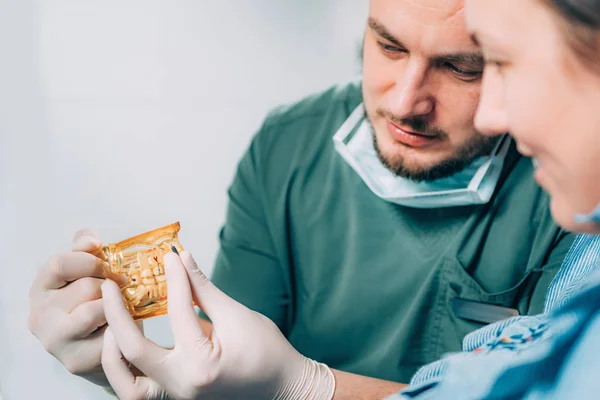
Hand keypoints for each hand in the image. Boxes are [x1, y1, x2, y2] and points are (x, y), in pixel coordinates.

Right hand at [28, 230, 120, 387]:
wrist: (101, 346)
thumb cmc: (91, 302)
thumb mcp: (84, 271)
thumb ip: (84, 249)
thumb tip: (91, 239)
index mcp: (40, 289)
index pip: (59, 265)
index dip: (89, 261)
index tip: (107, 265)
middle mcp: (39, 317)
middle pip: (85, 287)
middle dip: (110, 285)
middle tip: (122, 289)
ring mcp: (55, 341)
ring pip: (95, 310)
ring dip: (116, 307)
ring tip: (120, 308)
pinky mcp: (75, 361)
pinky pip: (109, 335)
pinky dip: (121, 328)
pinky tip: (121, 328)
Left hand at [101, 251, 334, 399]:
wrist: (283, 386)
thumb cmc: (267, 351)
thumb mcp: (237, 315)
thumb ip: (204, 289)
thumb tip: (182, 259)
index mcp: (201, 364)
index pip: (178, 313)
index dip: (174, 279)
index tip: (169, 256)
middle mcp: (183, 386)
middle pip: (133, 353)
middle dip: (115, 315)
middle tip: (108, 287)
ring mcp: (177, 398)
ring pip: (126, 386)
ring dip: (112, 355)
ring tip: (110, 325)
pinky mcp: (176, 398)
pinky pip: (139, 389)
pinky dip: (126, 370)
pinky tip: (123, 346)